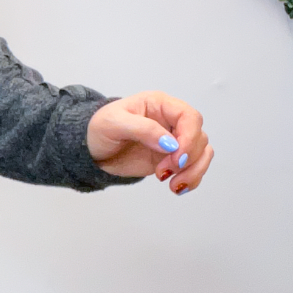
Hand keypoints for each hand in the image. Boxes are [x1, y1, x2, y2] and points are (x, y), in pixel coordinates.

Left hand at [86, 91, 211, 193]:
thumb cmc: (98, 128)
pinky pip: (194, 167)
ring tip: (173, 186)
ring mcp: (173, 140)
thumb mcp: (114, 123)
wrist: (90, 148)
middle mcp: (171, 121)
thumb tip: (170, 144)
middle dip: (187, 158)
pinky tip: (176, 188)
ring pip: (202, 153)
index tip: (176, 157)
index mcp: (159, 104)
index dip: (189, 137)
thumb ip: (143, 129)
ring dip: (193, 171)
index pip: (189, 117)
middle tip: (163, 171)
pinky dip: (191, 179)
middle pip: (199, 136)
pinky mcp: (171, 159)